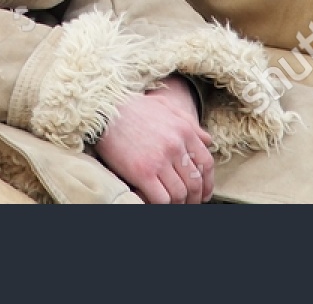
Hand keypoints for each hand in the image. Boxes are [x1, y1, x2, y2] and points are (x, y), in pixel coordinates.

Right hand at [93, 75, 215, 203]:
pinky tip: (155, 203)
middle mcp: (175, 146)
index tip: (204, 193)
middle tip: (189, 204)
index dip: (208, 183)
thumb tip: (208, 141)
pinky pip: (161, 199)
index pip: (206, 163)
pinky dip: (162, 206)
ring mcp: (160, 160)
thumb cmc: (133, 107)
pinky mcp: (143, 172)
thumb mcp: (166, 107)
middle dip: (195, 198)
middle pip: (195, 182)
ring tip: (173, 206)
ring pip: (180, 194)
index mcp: (184, 130)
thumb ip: (190, 123)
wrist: (104, 108)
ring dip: (179, 204)